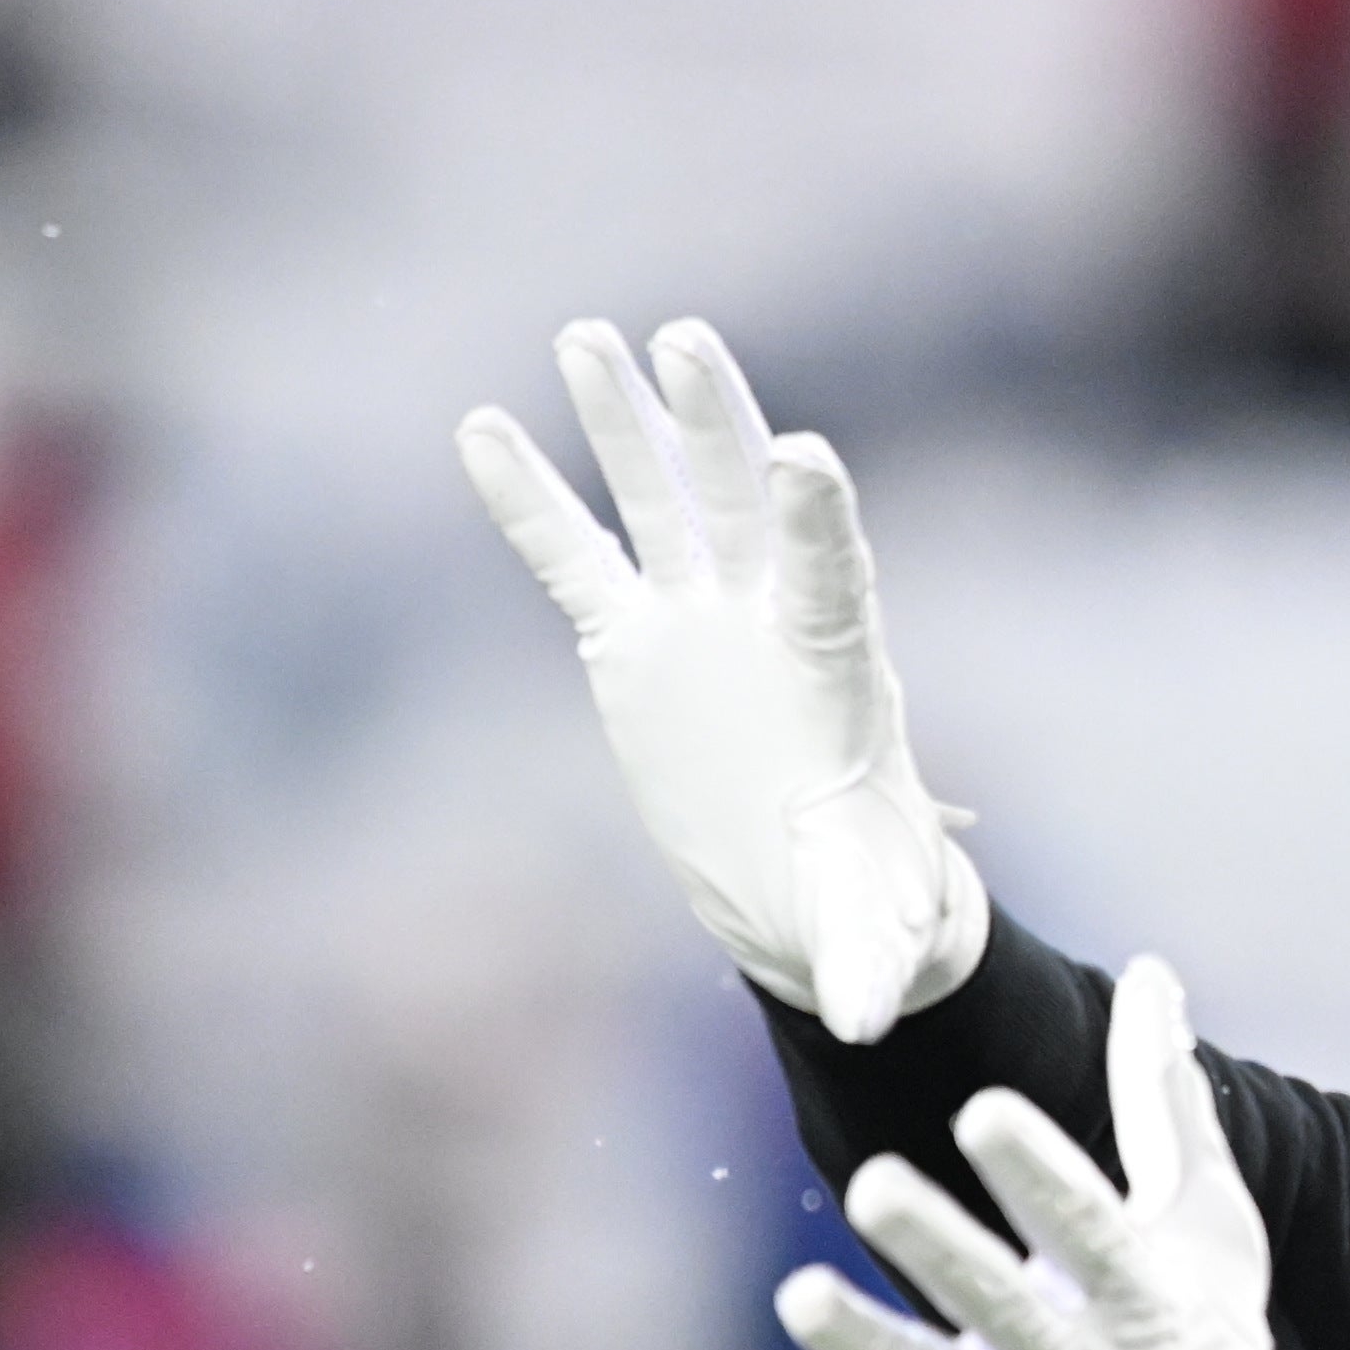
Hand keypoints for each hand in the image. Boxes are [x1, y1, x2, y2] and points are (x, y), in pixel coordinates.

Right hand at [457, 315, 986, 1044]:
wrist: (813, 892)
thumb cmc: (863, 904)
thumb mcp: (869, 931)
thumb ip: (867, 959)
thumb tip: (867, 1015)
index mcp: (839, 674)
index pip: (833, 577)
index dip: (818, 520)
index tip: (807, 457)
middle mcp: (769, 622)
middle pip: (741, 504)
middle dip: (715, 427)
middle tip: (686, 344)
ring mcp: (698, 623)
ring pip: (660, 504)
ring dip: (625, 422)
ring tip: (586, 335)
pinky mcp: (634, 647)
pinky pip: (574, 561)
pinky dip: (531, 500)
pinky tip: (481, 428)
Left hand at [723, 956, 1320, 1349]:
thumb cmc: (1202, 1348)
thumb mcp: (1207, 1228)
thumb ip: (1165, 1103)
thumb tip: (1153, 972)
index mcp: (1140, 1299)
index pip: (1089, 1229)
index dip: (1038, 1176)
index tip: (982, 1110)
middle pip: (1005, 1308)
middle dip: (942, 1249)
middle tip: (871, 1185)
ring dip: (868, 1345)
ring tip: (796, 1295)